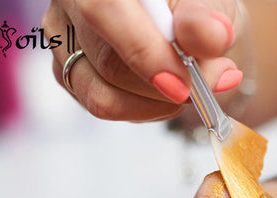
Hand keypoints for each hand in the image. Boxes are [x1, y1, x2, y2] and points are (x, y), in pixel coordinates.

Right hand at [42, 0, 243, 120]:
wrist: (186, 21)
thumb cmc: (194, 8)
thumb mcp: (212, 3)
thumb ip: (207, 20)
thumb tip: (211, 36)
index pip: (107, 10)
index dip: (145, 53)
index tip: (183, 86)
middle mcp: (73, 0)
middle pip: (108, 62)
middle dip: (164, 87)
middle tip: (206, 84)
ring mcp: (64, 37)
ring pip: (103, 94)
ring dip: (156, 103)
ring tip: (187, 86)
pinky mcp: (67, 69)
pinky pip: (102, 105)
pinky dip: (143, 108)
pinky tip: (164, 91)